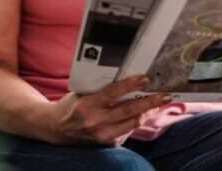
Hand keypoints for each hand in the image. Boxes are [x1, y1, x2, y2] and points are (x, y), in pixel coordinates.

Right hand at [48, 75, 171, 146]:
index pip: (113, 93)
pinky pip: (128, 131)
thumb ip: (102, 88)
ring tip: (160, 102)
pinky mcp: (108, 143)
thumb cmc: (72, 105)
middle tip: (165, 95)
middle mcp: (96, 121)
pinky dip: (138, 120)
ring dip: (149, 112)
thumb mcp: (83, 92)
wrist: (57, 129)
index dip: (131, 85)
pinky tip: (145, 112)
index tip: (146, 78)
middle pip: (130, 111)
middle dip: (150, 102)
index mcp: (88, 104)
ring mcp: (102, 135)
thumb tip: (129, 80)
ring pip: (133, 123)